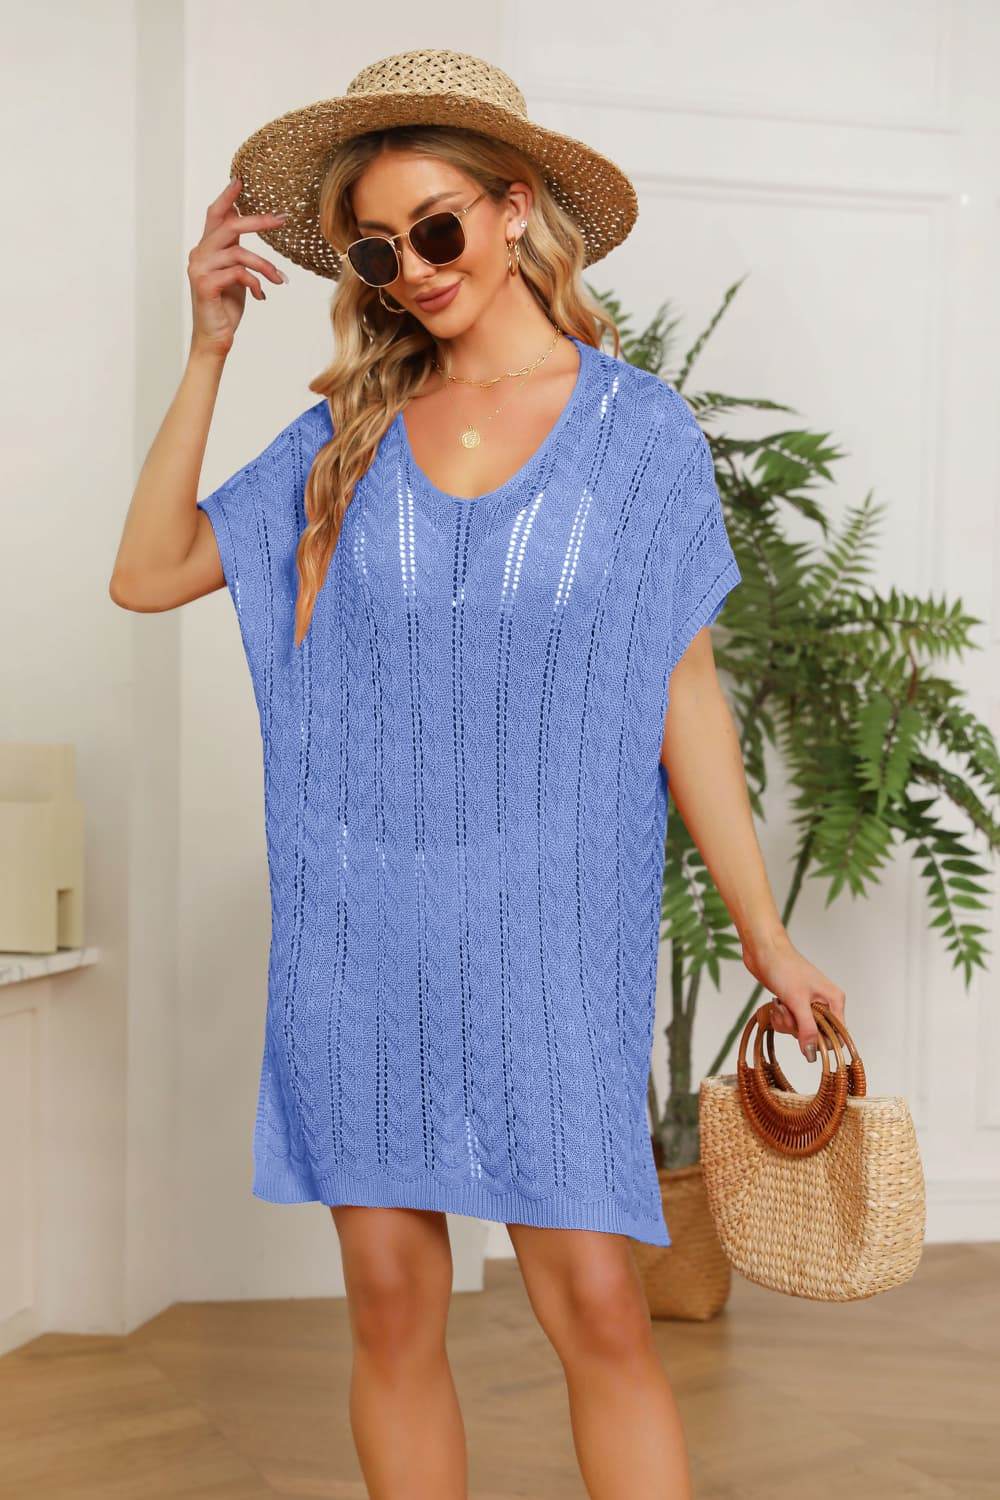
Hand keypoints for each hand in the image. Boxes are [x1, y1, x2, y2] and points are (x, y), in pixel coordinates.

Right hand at [187, 177, 288, 359]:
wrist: (215, 339)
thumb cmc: (226, 307)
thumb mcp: (235, 274)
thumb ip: (237, 250)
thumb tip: (246, 223)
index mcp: (206, 248)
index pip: (215, 214)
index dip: (227, 196)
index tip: (241, 180)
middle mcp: (199, 253)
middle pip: (230, 225)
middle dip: (258, 221)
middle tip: (282, 219)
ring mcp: (200, 268)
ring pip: (239, 252)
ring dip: (265, 265)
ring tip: (280, 280)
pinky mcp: (205, 284)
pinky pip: (238, 273)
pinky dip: (256, 283)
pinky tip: (261, 296)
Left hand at [740, 930, 845, 1062]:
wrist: (763, 950)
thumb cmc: (784, 968)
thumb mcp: (797, 1001)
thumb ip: (807, 1029)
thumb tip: (811, 1055)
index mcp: (834, 1001)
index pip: (837, 1036)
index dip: (820, 1041)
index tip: (803, 1036)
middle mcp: (825, 1004)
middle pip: (815, 1035)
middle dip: (796, 1028)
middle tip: (787, 1010)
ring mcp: (808, 1004)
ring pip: (799, 1031)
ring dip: (785, 1022)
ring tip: (779, 1004)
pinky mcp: (794, 1004)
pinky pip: (789, 1023)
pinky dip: (780, 1018)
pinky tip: (775, 1005)